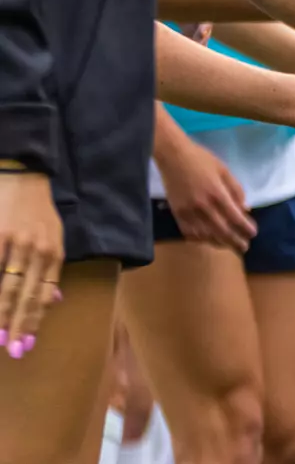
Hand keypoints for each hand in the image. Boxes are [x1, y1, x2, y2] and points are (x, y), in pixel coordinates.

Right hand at [0, 172, 63, 356]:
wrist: (24, 177)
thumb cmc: (39, 212)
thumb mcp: (56, 238)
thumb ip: (52, 270)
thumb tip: (55, 300)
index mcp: (54, 252)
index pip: (44, 293)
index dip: (34, 319)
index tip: (27, 342)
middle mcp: (37, 250)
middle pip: (25, 294)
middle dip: (17, 324)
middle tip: (12, 351)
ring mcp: (15, 243)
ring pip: (6, 285)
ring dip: (1, 313)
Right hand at [157, 139, 256, 251]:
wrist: (174, 157)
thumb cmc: (202, 160)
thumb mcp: (225, 171)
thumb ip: (236, 190)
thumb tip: (245, 209)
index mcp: (218, 194)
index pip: (235, 218)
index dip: (245, 228)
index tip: (253, 234)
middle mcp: (203, 206)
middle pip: (222, 231)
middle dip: (235, 241)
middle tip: (244, 247)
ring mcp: (188, 212)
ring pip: (206, 235)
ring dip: (218, 243)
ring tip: (228, 246)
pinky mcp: (177, 214)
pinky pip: (189, 232)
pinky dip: (200, 239)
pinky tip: (207, 240)